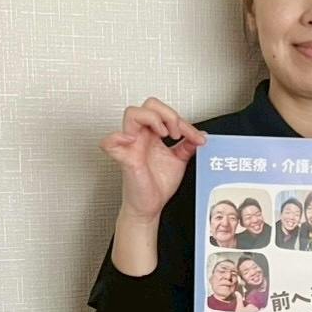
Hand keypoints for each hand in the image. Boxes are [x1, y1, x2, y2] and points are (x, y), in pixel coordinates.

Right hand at [99, 98, 206, 220]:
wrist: (150, 207)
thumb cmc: (157, 186)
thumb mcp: (178, 161)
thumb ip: (188, 146)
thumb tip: (201, 134)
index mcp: (153, 135)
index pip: (167, 114)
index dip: (186, 123)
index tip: (197, 138)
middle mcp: (141, 137)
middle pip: (149, 105)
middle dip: (168, 114)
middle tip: (176, 132)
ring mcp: (131, 145)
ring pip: (132, 113)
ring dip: (153, 119)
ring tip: (164, 134)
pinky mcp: (125, 158)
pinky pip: (110, 142)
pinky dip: (118, 137)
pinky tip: (132, 141)